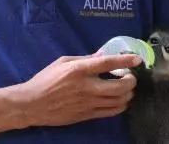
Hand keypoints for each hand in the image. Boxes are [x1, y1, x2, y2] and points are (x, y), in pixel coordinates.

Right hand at [14, 54, 141, 127]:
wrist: (31, 104)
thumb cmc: (46, 80)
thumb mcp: (64, 62)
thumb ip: (86, 58)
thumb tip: (104, 54)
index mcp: (79, 70)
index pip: (108, 63)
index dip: (126, 60)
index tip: (137, 59)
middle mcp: (86, 87)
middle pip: (120, 86)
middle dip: (131, 81)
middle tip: (131, 77)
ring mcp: (87, 103)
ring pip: (119, 101)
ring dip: (128, 94)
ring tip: (126, 88)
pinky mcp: (86, 115)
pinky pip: (110, 112)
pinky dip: (120, 106)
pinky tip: (119, 100)